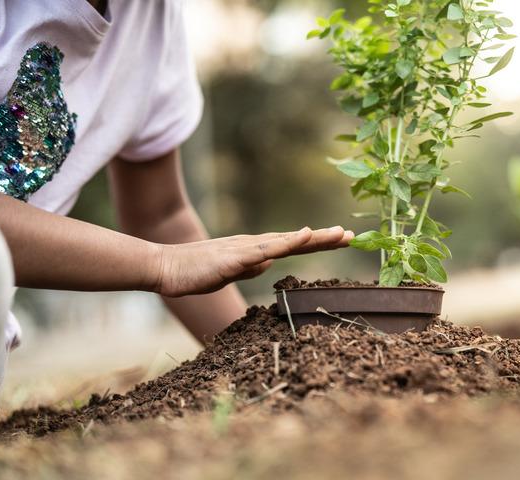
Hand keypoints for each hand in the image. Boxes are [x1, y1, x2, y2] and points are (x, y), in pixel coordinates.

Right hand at [152, 226, 353, 296]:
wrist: (165, 267)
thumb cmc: (195, 272)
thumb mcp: (230, 272)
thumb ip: (249, 267)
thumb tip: (268, 264)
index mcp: (255, 250)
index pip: (294, 245)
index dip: (319, 242)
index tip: (343, 241)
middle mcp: (255, 244)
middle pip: (298, 240)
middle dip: (327, 238)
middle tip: (354, 235)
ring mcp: (246, 248)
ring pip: (288, 240)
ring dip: (315, 237)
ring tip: (340, 234)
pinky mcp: (236, 256)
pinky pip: (267, 249)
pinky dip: (288, 242)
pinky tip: (304, 236)